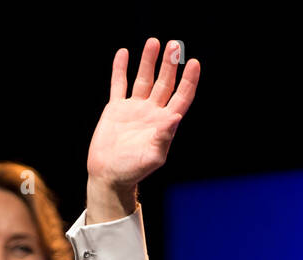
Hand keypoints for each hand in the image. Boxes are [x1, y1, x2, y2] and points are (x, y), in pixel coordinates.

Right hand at [86, 38, 199, 220]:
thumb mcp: (152, 156)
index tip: (193, 62)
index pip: (181, 97)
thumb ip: (164, 137)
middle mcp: (152, 113)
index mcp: (164, 124)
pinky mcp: (116, 109)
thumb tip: (175, 116)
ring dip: (148, 61)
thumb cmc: (133, 170)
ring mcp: (134, 109)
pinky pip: (119, 84)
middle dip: (170, 65)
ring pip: (143, 79)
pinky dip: (120, 69)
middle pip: (165, 83)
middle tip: (174, 45)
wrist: (108, 175)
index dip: (189, 80)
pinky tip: (124, 53)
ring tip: (153, 42)